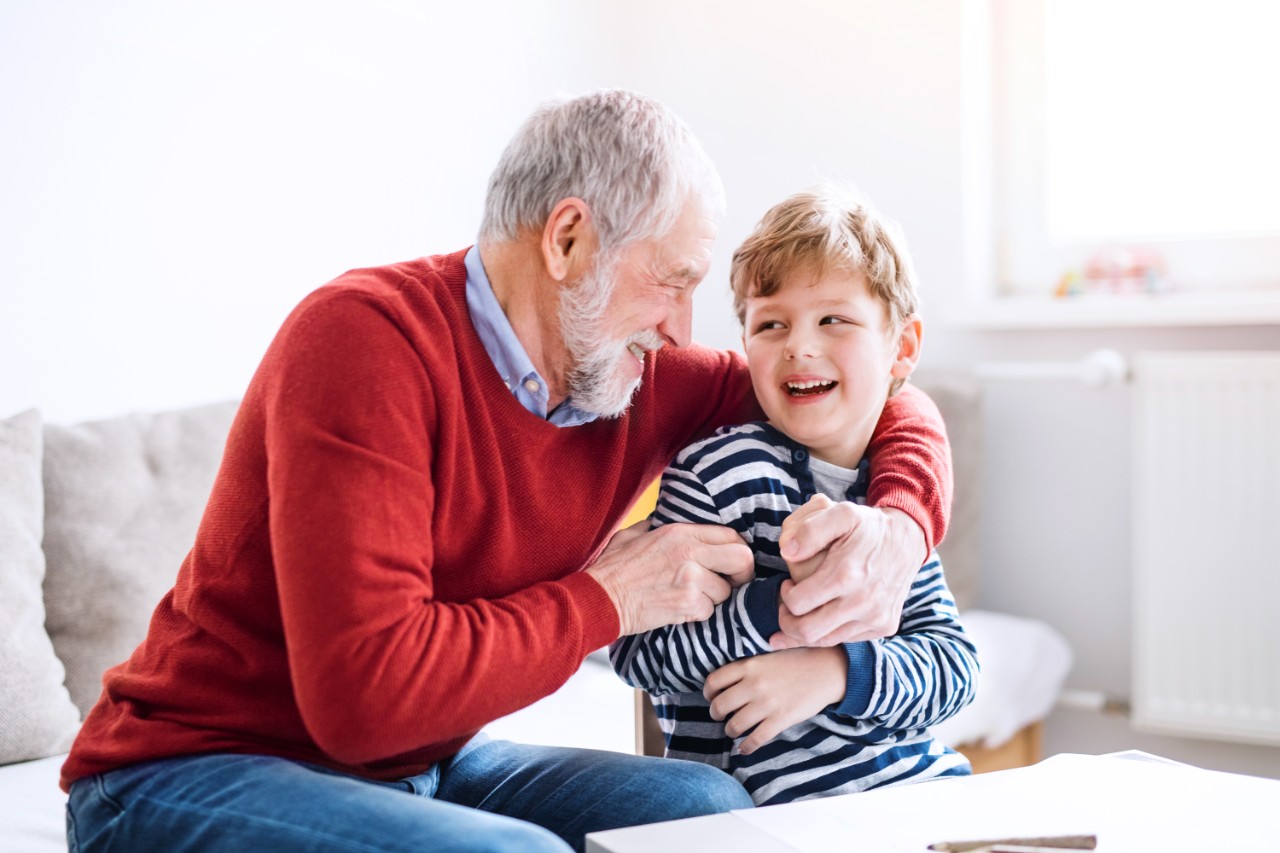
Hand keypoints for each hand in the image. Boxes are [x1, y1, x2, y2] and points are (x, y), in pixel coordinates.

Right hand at [587, 518, 752, 635]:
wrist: (599, 599)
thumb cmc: (612, 568)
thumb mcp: (634, 534)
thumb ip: (657, 526)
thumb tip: (664, 520)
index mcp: (680, 532)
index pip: (730, 535)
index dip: (738, 550)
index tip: (732, 563)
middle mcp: (689, 552)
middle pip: (742, 559)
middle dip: (742, 574)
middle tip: (731, 583)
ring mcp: (690, 579)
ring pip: (725, 591)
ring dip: (713, 598)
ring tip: (690, 597)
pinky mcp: (687, 604)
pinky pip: (709, 610)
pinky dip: (698, 613)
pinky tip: (679, 608)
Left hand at [703, 648, 846, 754]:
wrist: (826, 670)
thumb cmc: (797, 661)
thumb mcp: (768, 656)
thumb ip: (748, 668)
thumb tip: (728, 683)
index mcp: (749, 666)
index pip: (714, 681)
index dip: (708, 692)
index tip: (711, 697)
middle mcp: (753, 684)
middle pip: (719, 706)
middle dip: (716, 714)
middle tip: (720, 716)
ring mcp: (766, 703)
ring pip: (734, 725)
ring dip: (730, 731)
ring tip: (733, 730)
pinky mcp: (780, 720)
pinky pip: (755, 739)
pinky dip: (746, 747)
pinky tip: (744, 749)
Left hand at [771, 505, 925, 647]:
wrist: (908, 539)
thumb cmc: (868, 527)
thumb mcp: (841, 514)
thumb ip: (810, 530)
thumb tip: (787, 552)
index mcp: (846, 575)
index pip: (797, 604)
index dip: (785, 596)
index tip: (788, 584)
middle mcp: (862, 602)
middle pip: (807, 631)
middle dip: (788, 622)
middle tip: (788, 606)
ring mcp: (875, 618)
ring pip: (826, 641)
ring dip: (807, 629)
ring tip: (804, 611)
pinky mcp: (884, 626)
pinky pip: (847, 639)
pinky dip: (831, 631)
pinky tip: (826, 615)